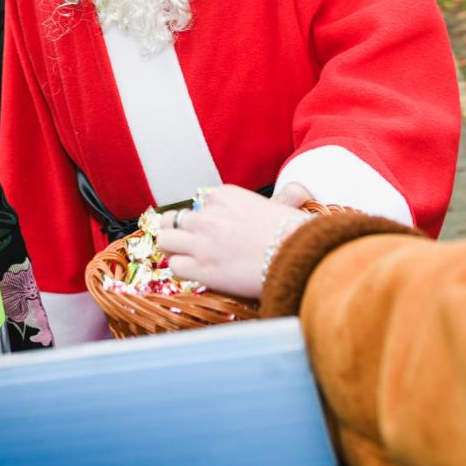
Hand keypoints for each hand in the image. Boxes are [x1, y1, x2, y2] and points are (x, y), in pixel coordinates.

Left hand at [156, 184, 314, 299]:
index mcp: (224, 195)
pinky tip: (198, 273)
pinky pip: (174, 266)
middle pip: (172, 218)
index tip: (212, 229)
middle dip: (178, 231)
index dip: (202, 218)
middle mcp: (207, 215)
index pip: (197, 202)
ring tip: (189, 258)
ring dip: (175, 250)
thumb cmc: (297, 235)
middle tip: (188, 243)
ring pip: (165, 240)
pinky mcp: (201, 268)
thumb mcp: (282, 205)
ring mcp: (201, 241)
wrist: (299, 259)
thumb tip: (300, 192)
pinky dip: (183, 271)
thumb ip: (279, 196)